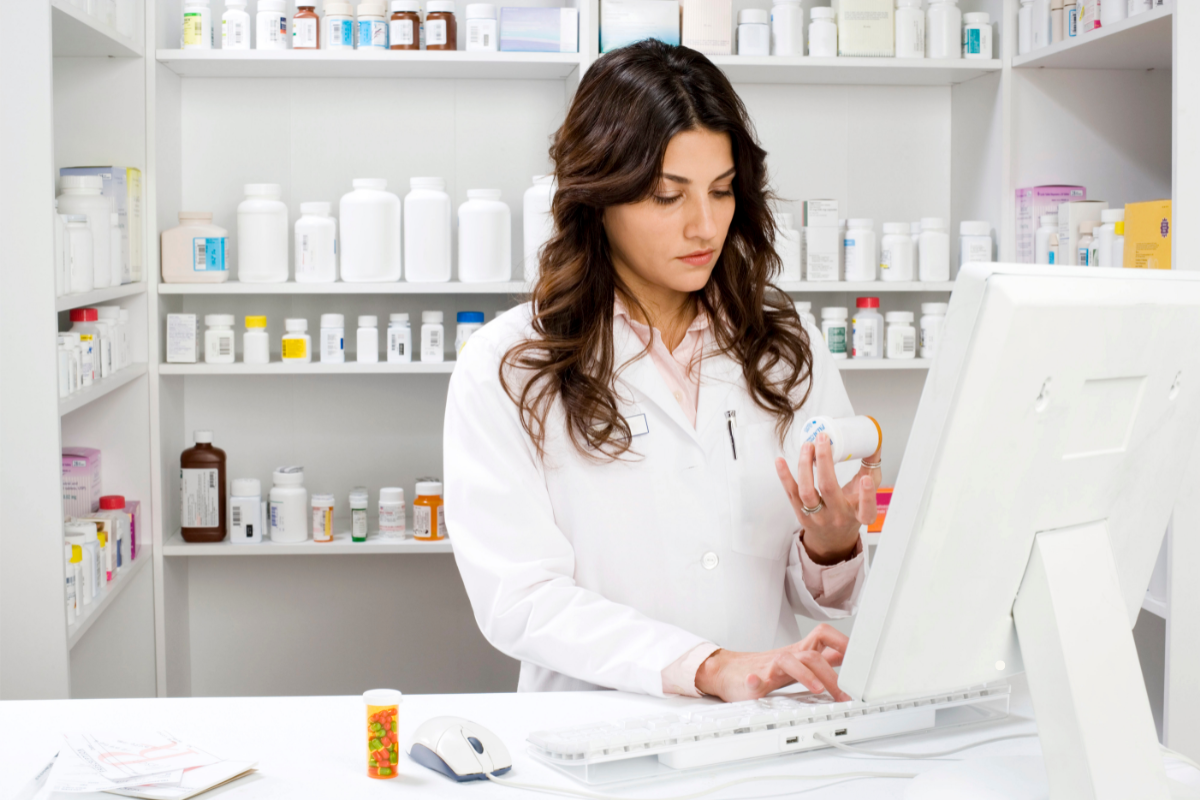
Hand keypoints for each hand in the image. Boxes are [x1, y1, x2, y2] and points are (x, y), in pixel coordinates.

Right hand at [694, 624, 851, 701]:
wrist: (729, 672)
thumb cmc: (765, 669)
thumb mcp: (799, 664)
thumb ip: (822, 662)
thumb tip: (850, 661)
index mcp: (800, 653)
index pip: (825, 637)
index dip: (844, 644)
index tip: (863, 659)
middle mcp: (788, 656)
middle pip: (813, 654)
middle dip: (832, 673)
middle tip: (845, 693)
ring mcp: (770, 666)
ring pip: (791, 662)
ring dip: (805, 675)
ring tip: (818, 690)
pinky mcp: (752, 679)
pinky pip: (753, 677)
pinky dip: (756, 681)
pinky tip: (757, 685)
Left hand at [775, 433, 880, 564]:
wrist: (832, 540)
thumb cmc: (851, 513)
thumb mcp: (865, 496)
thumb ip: (870, 471)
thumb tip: (874, 441)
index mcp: (858, 514)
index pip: (866, 509)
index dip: (867, 496)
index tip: (865, 480)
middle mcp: (837, 516)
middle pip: (829, 489)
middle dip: (825, 461)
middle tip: (823, 438)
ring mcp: (817, 517)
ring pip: (807, 491)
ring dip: (805, 466)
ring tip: (807, 446)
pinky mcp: (801, 514)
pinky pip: (791, 493)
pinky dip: (784, 476)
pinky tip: (780, 460)